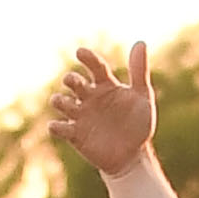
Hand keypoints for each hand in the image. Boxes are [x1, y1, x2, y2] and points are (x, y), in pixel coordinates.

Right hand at [45, 43, 157, 176]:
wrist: (133, 155)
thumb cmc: (137, 124)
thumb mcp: (142, 97)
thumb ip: (139, 71)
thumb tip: (140, 42)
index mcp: (105, 85)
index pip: (94, 66)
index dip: (87, 58)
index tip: (80, 53)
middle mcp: (89, 97)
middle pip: (73, 82)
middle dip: (71, 80)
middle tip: (74, 82)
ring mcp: (80, 115)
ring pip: (61, 102)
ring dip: (60, 101)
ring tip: (68, 104)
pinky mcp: (75, 135)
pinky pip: (58, 128)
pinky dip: (56, 126)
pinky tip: (59, 126)